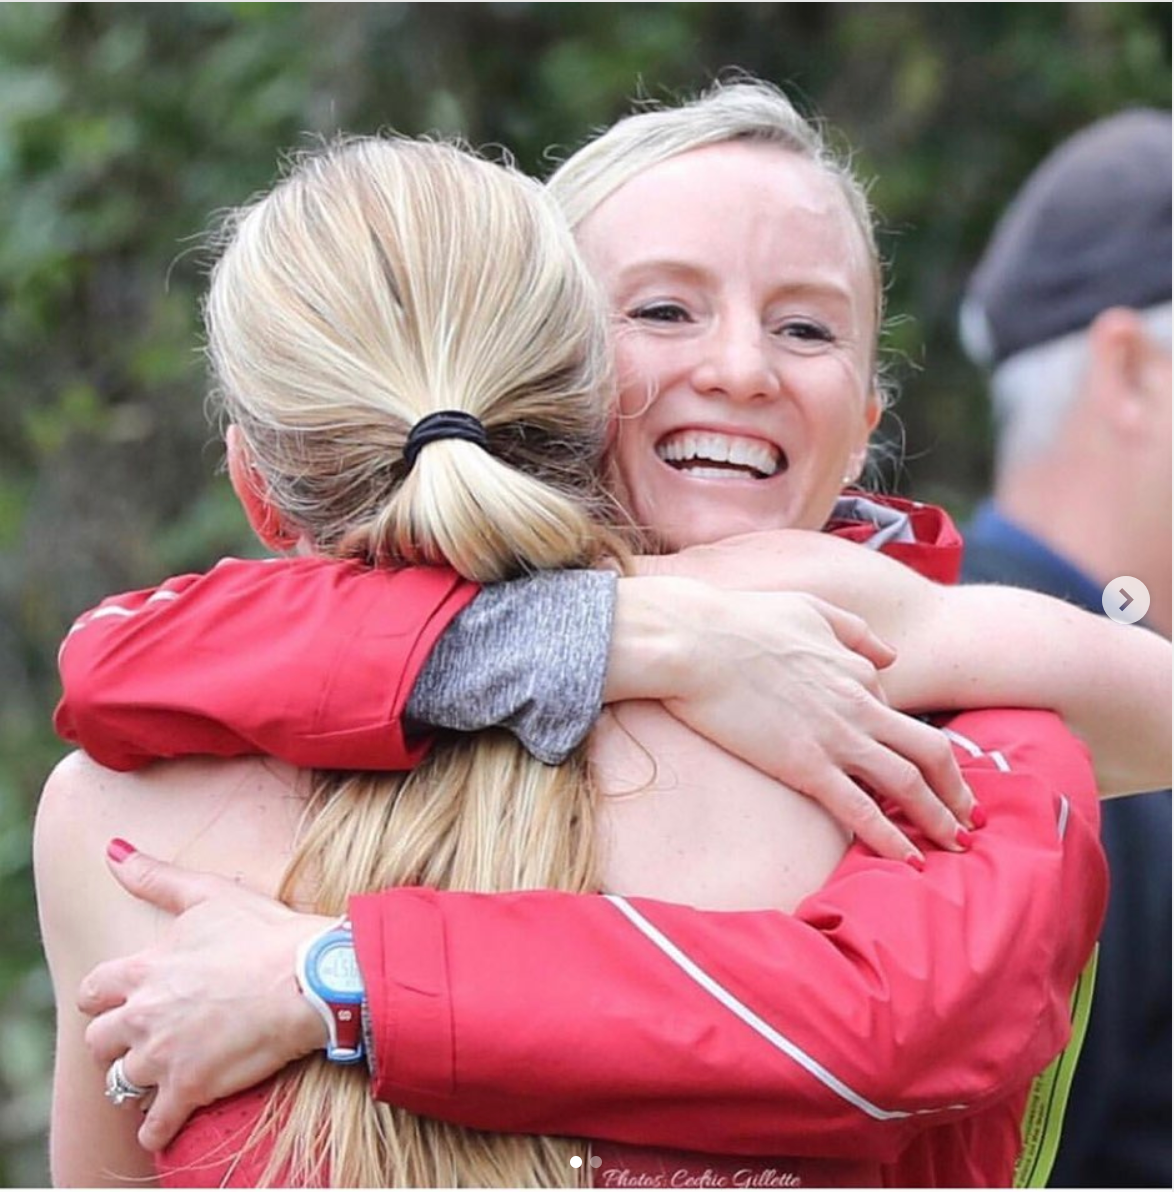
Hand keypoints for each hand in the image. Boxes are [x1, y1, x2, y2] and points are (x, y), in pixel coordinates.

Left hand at [77, 845, 333, 1151]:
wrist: (308, 978)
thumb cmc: (264, 931)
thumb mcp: (209, 893)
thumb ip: (155, 876)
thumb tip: (112, 851)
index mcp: (144, 970)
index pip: (94, 992)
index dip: (105, 998)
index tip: (120, 1001)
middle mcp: (143, 1016)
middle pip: (100, 1042)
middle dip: (116, 1042)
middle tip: (143, 1040)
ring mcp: (163, 1056)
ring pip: (121, 1084)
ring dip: (136, 1083)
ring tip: (157, 1079)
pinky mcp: (190, 1089)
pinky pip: (154, 1125)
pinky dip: (156, 1128)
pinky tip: (166, 1123)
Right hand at [611, 575, 974, 863]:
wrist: (695, 641)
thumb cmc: (740, 620)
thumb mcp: (810, 607)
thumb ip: (855, 630)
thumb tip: (890, 656)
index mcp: (857, 667)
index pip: (897, 713)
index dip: (910, 744)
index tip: (917, 770)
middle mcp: (859, 704)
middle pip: (930, 752)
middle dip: (956, 789)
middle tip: (968, 816)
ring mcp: (836, 737)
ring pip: (908, 784)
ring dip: (939, 818)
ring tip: (954, 845)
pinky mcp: (806, 765)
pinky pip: (861, 810)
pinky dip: (892, 838)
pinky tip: (909, 860)